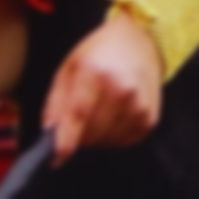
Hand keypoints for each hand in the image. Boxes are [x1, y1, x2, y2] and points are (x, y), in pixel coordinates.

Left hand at [41, 14, 163, 163]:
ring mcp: (139, 105)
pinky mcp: (150, 118)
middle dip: (78, 134)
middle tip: (79, 117)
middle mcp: (122, 90)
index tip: (56, 158)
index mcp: (96, 73)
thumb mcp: (70, 67)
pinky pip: (123, 141)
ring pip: (106, 141)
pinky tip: (114, 115)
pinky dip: (113, 135)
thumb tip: (49, 134)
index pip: (79, 115)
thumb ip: (56, 102)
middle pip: (91, 133)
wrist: (141, 40)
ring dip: (96, 135)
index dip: (65, 140)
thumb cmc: (101, 52)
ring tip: (99, 111)